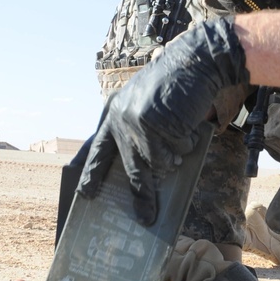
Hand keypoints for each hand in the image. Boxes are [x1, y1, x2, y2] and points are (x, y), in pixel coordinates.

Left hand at [78, 19, 248, 223]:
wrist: (194, 61)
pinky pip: (178, 151)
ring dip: (176, 155)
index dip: (91, 173)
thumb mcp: (146, 105)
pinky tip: (187, 123)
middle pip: (131, 168)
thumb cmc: (173, 87)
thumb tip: (146, 174)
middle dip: (141, 196)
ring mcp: (138, 121)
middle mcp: (120, 118)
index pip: (98, 150)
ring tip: (180, 135)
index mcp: (113, 113)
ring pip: (160, 162)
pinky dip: (187, 143)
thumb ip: (138, 133)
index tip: (85, 195)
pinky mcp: (158, 123)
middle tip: (146, 219)